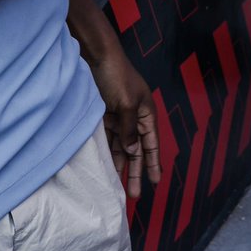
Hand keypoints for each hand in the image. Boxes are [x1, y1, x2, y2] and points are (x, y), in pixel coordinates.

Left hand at [89, 46, 160, 198]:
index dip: (153, 163)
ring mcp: (118, 117)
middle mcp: (134, 117)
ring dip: (119, 164)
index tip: (155, 182)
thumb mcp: (126, 104)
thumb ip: (129, 129)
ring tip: (115, 186)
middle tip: (133, 194)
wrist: (95, 56)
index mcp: (146, 113)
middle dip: (135, 171)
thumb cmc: (116, 76)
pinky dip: (105, 152)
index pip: (151, 143)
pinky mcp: (103, 116)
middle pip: (136, 149)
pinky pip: (106, 139)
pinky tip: (102, 166)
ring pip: (120, 147)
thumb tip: (132, 150)